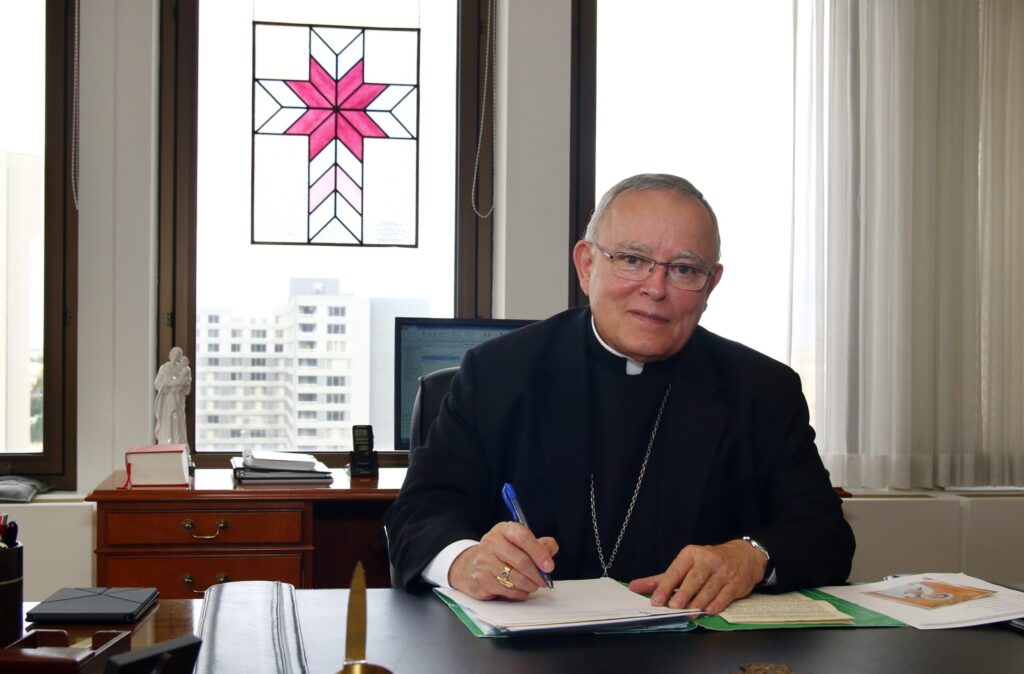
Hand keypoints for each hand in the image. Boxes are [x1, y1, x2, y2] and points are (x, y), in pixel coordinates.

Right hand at [448, 522, 557, 599]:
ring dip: (530, 585)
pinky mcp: (481, 580)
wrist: (471, 565)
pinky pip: (508, 591)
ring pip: (516, 578)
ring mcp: (484, 562)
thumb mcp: (519, 542)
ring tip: (533, 585)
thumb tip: (550, 551)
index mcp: (503, 530)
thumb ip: (540, 544)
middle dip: (538, 574)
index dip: (539, 552)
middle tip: (544, 580)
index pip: (523, 537)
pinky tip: (521, 589)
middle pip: (522, 561)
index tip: (549, 566)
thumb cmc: (501, 553)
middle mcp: (491, 543)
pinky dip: (520, 593)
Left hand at [628, 539, 766, 614]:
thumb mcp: (685, 565)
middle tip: (673, 607)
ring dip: (698, 602)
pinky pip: (725, 595)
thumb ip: (661, 579)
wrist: (743, 556)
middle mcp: (708, 560)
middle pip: (693, 579)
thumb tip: (635, 587)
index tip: (656, 600)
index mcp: (691, 554)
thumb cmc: (708, 562)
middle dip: (683, 594)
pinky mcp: (736, 582)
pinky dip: (716, 604)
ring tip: (688, 613)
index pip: (676, 571)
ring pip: (709, 589)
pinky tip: (708, 611)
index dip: (665, 587)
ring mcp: (724, 571)